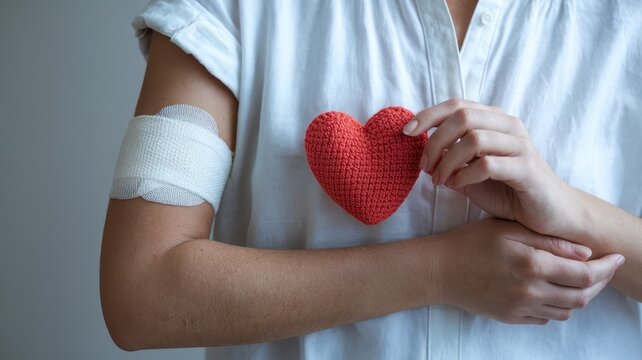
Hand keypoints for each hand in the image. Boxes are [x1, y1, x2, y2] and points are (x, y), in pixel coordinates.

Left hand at [404, 99, 575, 236]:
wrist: (549, 215)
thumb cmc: (508, 191)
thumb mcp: (471, 173)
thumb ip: (450, 159)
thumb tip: (422, 152)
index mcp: (495, 121)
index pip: (456, 105)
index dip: (428, 115)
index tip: (405, 132)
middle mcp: (509, 127)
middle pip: (462, 117)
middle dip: (435, 141)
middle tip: (424, 166)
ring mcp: (520, 146)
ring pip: (473, 139)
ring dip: (447, 161)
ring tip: (439, 180)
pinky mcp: (527, 169)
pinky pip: (488, 165)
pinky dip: (465, 175)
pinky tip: (458, 186)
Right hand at [434, 218, 624, 323]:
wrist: (440, 270)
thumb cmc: (471, 243)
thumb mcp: (508, 230)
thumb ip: (548, 242)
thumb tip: (584, 253)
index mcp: (533, 265)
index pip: (586, 274)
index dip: (607, 267)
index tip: (615, 257)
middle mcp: (531, 291)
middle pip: (582, 296)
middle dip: (600, 283)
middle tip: (603, 269)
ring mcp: (521, 308)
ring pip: (566, 310)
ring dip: (580, 296)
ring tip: (579, 279)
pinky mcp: (511, 317)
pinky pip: (545, 318)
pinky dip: (557, 306)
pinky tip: (552, 290)